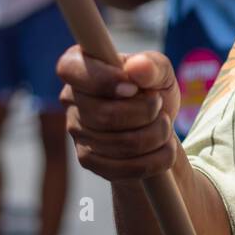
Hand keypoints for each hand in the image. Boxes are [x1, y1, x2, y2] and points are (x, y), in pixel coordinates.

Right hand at [57, 46, 179, 179]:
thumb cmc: (153, 88)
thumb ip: (153, 65)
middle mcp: (70, 99)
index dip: (103, 80)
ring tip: (164, 125)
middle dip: (146, 112)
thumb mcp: (161, 71)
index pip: (70, 69)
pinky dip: (154, 159)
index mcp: (80, 65)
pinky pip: (122, 168)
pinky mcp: (88, 159)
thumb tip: (137, 68)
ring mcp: (76, 131)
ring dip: (156, 136)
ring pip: (119, 144)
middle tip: (160, 105)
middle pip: (104, 115)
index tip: (134, 87)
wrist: (157, 124)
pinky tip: (164, 146)